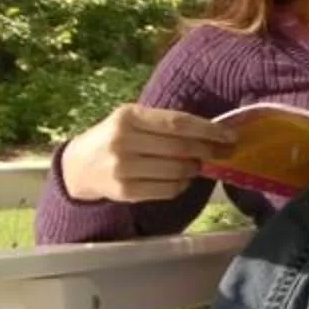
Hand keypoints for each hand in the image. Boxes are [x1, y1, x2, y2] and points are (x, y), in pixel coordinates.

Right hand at [62, 103, 234, 203]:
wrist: (79, 166)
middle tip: (225, 152)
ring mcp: (123, 168)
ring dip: (195, 169)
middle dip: (209, 150)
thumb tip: (212, 133)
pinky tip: (181, 180)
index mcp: (129, 116)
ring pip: (177, 171)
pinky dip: (181, 185)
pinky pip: (167, 190)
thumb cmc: (115, 137)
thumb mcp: (132, 120)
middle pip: (181, 148)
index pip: (178, 123)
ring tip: (198, 165)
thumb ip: (164, 123)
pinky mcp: (125, 191)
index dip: (209, 130)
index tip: (229, 135)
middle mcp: (124, 141)